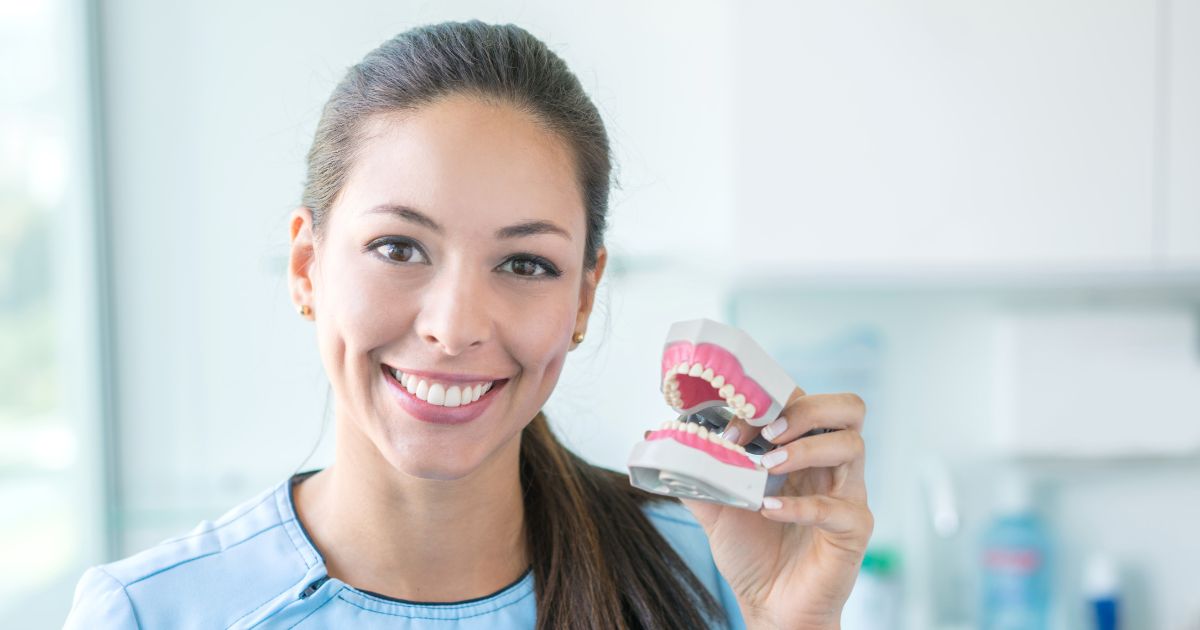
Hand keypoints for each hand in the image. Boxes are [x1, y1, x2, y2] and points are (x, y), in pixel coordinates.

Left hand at [679, 388, 872, 629]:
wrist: (768, 607)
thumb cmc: (752, 554)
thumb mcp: (715, 506)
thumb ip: (696, 471)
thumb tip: (658, 437)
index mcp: (803, 451)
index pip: (803, 400)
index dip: (768, 403)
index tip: (732, 428)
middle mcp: (831, 466)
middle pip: (847, 408)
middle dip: (806, 409)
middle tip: (768, 434)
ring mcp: (847, 495)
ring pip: (852, 445)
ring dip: (806, 449)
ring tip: (769, 468)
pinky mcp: (854, 530)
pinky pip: (839, 508)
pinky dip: (801, 506)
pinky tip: (770, 511)